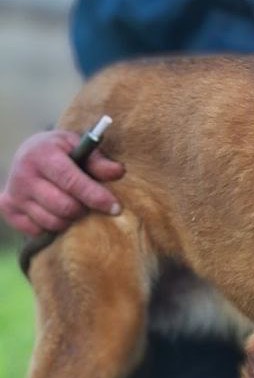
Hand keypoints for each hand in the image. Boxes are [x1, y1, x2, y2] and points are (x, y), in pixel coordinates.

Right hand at [0, 130, 123, 237]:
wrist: (28, 154)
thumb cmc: (61, 152)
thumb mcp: (78, 147)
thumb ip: (99, 161)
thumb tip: (119, 171)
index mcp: (42, 154)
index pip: (71, 181)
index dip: (95, 196)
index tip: (115, 208)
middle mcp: (23, 175)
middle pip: (64, 207)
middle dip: (84, 209)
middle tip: (90, 205)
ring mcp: (13, 193)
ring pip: (53, 222)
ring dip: (70, 219)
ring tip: (73, 206)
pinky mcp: (8, 209)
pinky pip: (38, 230)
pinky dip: (52, 225)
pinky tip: (55, 211)